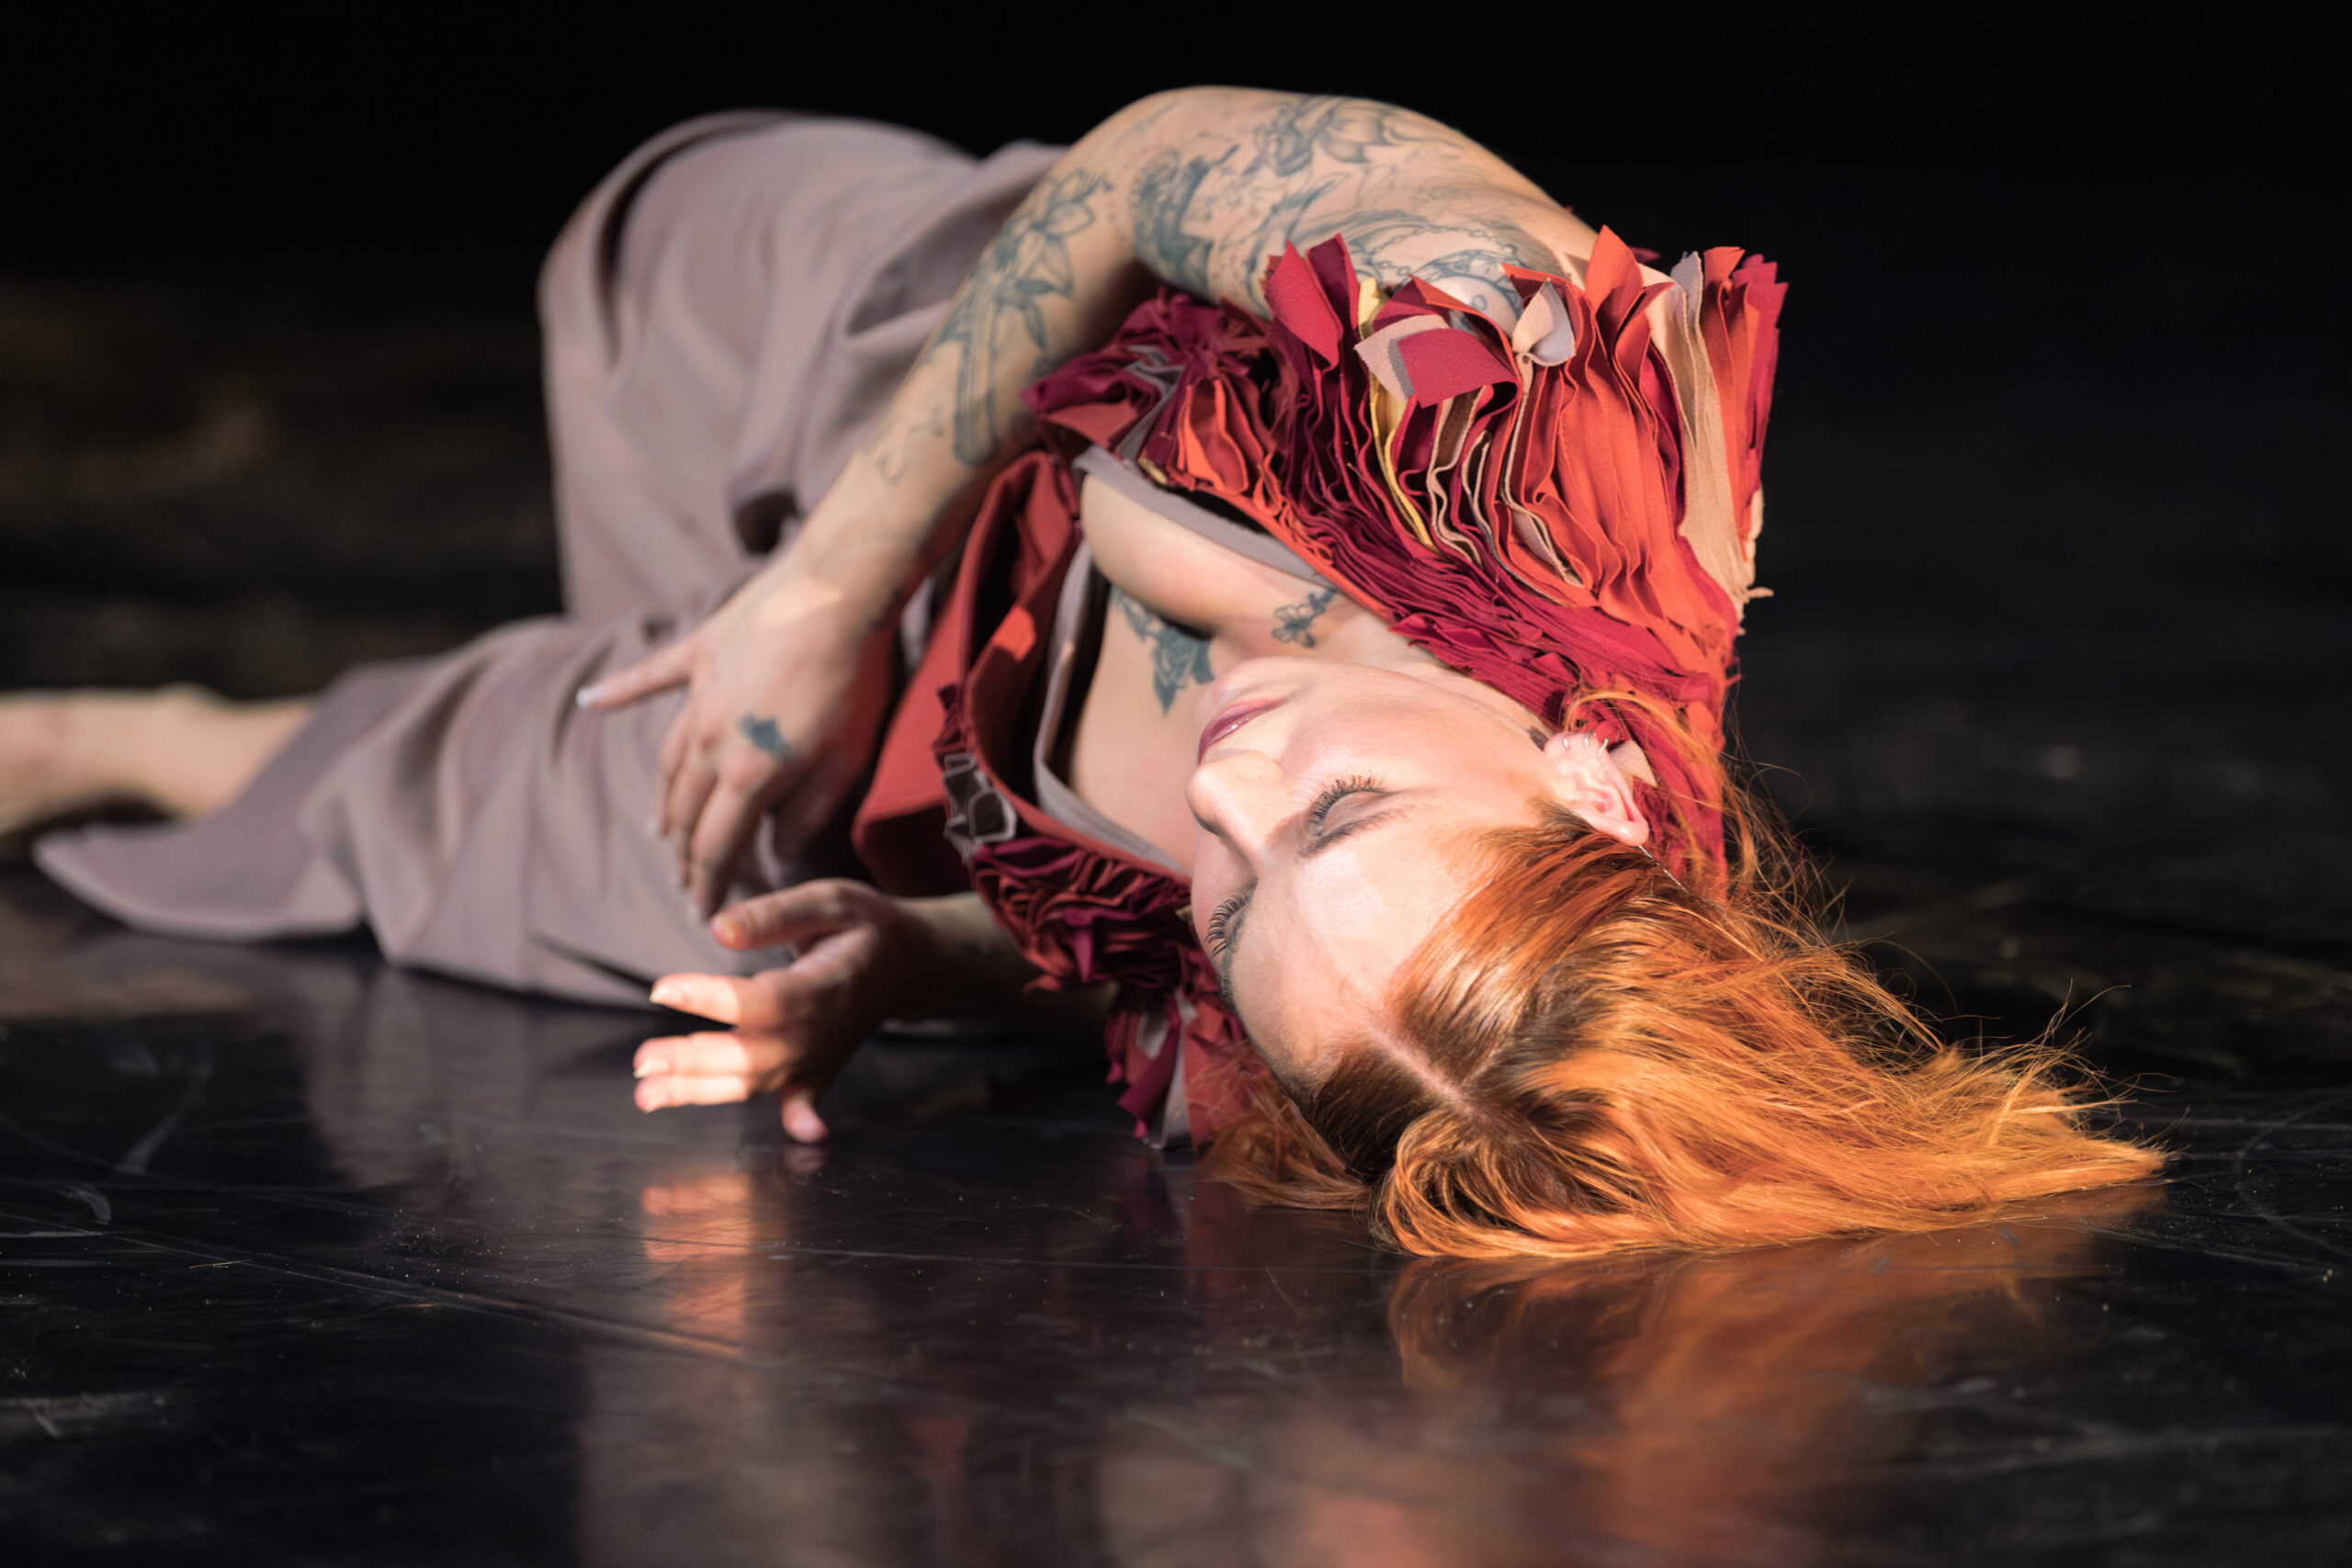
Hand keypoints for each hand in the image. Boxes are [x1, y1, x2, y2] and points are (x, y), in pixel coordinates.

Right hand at [581, 559, 894, 917]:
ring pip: (666, 761)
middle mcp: (709, 739)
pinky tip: (590, 703)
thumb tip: (776, 850)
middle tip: (684, 883)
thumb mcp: (846, 758)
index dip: (706, 886)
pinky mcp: (699, 652)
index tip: (700, 915)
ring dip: (661, 802)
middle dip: (682, 856)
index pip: (715, 846)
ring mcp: (697, 695)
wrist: (837, 591)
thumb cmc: (854, 677)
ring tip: (659, 829)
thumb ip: (808, 810)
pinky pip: (649, 678)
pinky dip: (618, 692)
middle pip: (683, 812)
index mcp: (749, 772)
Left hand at [631, 880, 926, 1139]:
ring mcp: (819, 1055)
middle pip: (753, 1055)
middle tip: (643, 1061)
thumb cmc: (863, 927)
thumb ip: (775, 915)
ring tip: (648, 1095)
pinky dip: (802, 1120)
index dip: (714, 999)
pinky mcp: (818, 1069)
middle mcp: (820, 1030)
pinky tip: (801, 1138)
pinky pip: (801, 1100)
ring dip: (704, 1092)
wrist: (911, 963)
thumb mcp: (830, 900)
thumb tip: (718, 930)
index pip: (763, 1001)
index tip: (662, 988)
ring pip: (758, 1081)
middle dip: (694, 1062)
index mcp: (822, 985)